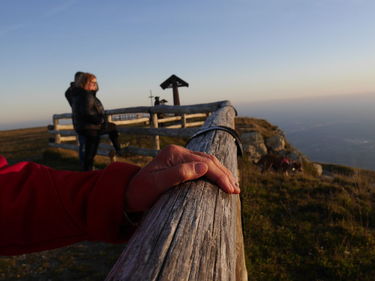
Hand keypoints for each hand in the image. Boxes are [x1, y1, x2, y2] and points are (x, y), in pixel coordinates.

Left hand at [125, 145, 239, 211]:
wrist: (128, 193)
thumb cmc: (140, 192)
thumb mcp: (156, 185)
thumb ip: (179, 174)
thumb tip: (204, 167)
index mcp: (174, 154)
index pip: (204, 163)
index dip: (219, 176)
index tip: (230, 189)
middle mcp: (179, 152)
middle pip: (209, 160)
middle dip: (225, 174)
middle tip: (236, 190)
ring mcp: (181, 157)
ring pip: (208, 161)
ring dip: (223, 173)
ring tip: (234, 185)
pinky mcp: (182, 164)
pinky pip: (203, 166)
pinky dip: (215, 173)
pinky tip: (222, 180)